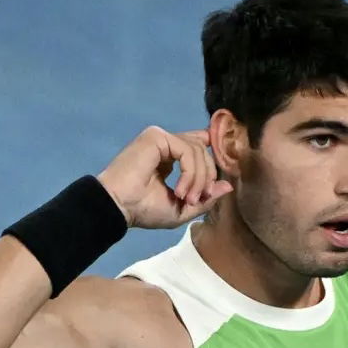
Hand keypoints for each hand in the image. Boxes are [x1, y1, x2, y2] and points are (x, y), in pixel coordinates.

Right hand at [96, 126, 233, 228]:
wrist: (118, 207)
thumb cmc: (143, 210)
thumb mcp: (182, 209)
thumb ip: (205, 198)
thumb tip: (229, 186)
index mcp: (170, 157)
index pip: (198, 146)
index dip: (212, 159)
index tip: (216, 183)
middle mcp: (166, 144)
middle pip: (203, 150)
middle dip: (207, 177)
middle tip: (196, 200)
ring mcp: (161, 137)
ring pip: (198, 150)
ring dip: (198, 178)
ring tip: (187, 198)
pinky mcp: (157, 136)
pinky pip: (188, 150)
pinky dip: (190, 172)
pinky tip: (181, 189)